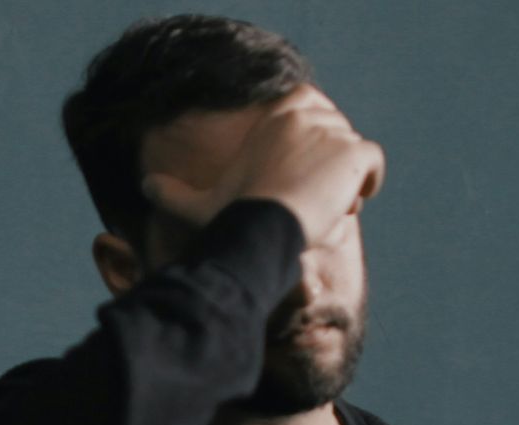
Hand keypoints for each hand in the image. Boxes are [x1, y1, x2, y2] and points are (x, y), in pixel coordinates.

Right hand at [139, 83, 385, 246]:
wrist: (262, 226)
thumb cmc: (231, 217)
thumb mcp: (198, 203)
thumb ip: (173, 193)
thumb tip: (144, 186)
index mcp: (274, 117)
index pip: (309, 105)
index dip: (313, 136)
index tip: (304, 170)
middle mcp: (304, 114)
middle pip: (335, 131)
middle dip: (330, 161)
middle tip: (314, 198)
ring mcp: (332, 131)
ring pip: (353, 152)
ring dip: (346, 179)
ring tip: (327, 209)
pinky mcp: (354, 152)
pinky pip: (374, 163)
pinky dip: (369, 182)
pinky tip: (349, 204)